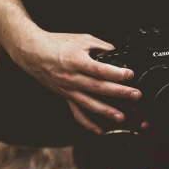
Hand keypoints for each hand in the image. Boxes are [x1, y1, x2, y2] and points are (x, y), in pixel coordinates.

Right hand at [15, 31, 141, 134]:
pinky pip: (76, 113)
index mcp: (77, 61)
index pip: (99, 70)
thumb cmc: (57, 43)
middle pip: (98, 88)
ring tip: (121, 117)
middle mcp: (72, 78)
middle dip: (119, 93)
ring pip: (89, 103)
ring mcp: (68, 89)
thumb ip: (101, 46)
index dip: (116, 73)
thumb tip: (117, 53)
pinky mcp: (65, 96)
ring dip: (106, 111)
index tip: (130, 75)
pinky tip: (99, 130)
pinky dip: (87, 123)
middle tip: (136, 95)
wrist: (33, 52)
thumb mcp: (82, 39)